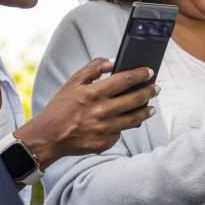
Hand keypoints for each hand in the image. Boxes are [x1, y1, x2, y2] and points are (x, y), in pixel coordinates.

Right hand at [15, 58, 158, 168]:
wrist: (48, 137)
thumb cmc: (60, 108)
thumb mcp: (73, 82)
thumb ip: (93, 68)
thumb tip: (114, 61)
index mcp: (94, 93)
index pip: (125, 80)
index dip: (141, 74)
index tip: (150, 71)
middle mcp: (102, 111)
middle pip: (135, 99)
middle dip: (149, 92)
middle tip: (156, 88)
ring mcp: (105, 129)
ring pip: (134, 119)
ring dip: (146, 111)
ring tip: (151, 108)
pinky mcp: (105, 143)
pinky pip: (120, 133)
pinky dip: (123, 127)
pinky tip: (125, 123)